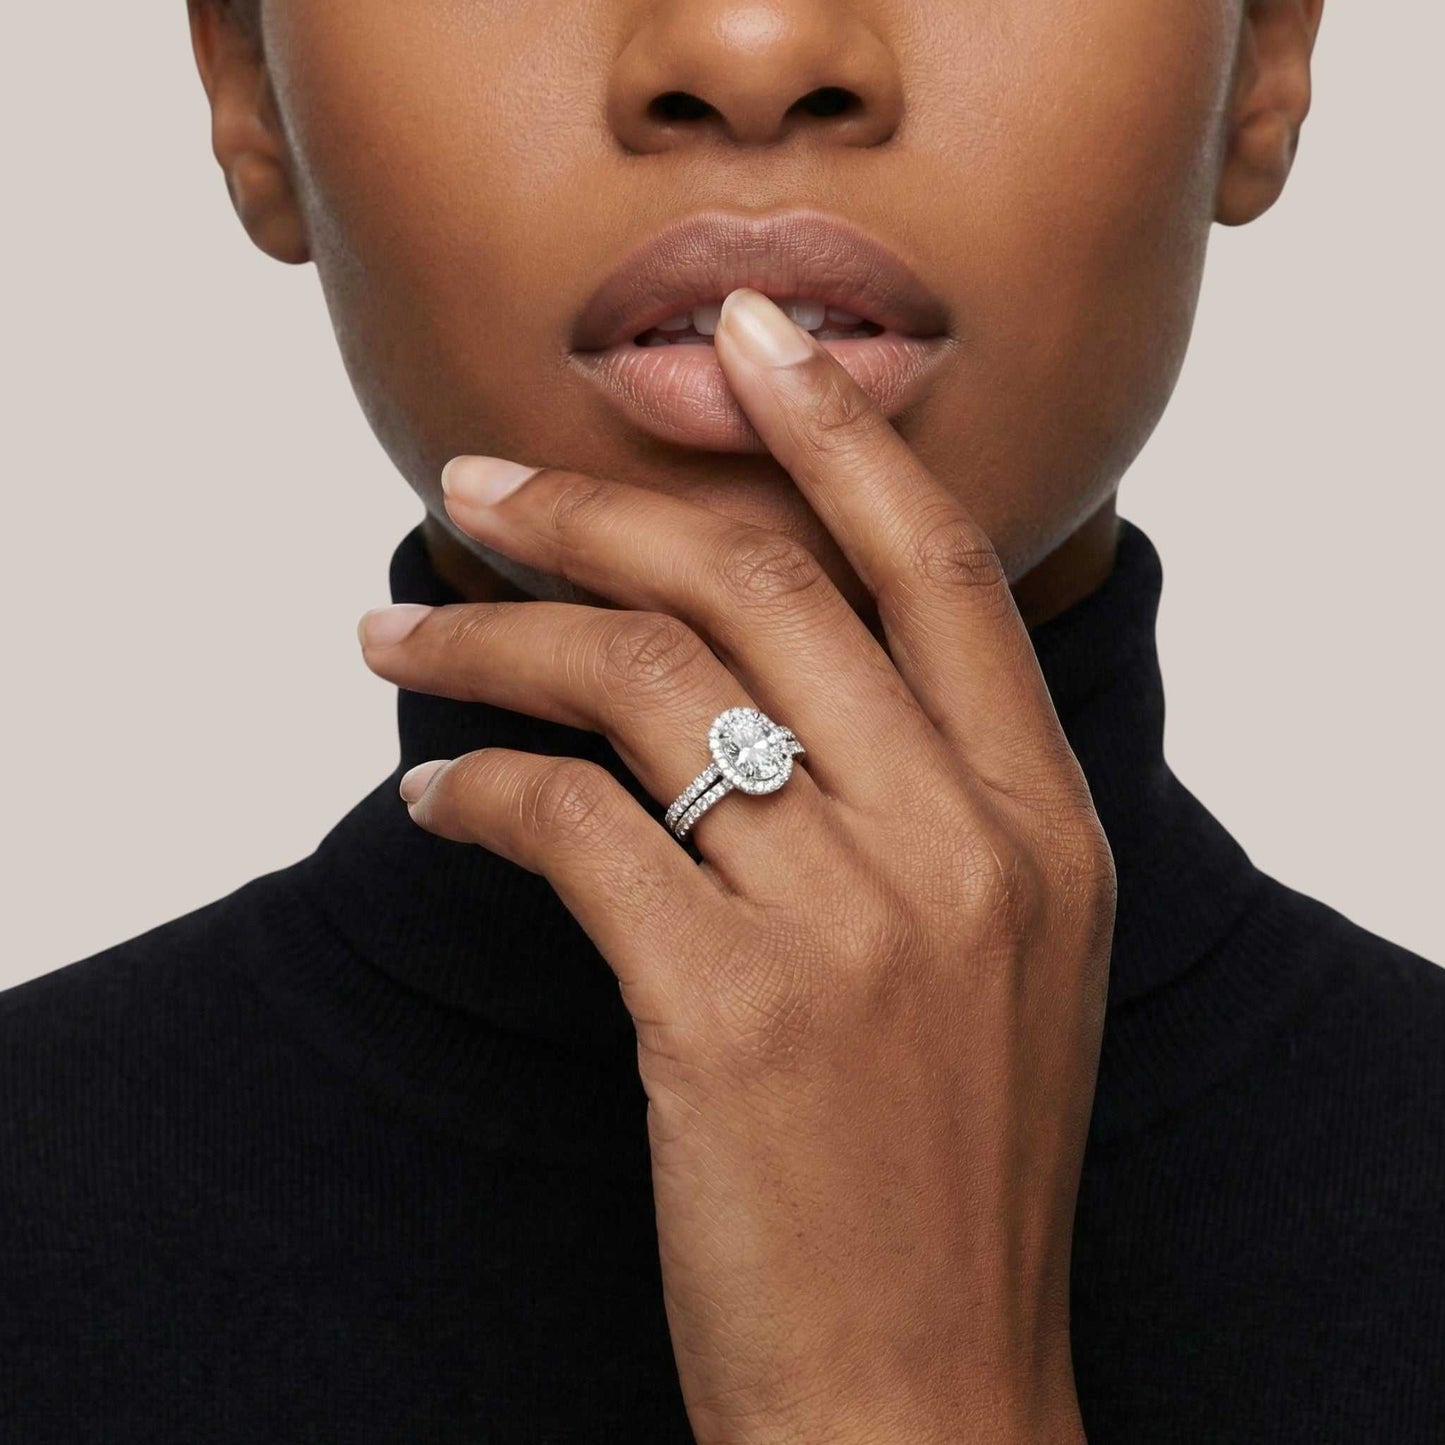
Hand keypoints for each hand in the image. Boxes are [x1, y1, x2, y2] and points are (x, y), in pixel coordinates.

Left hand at [357, 289, 1112, 1443]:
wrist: (923, 1388)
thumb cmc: (943, 1169)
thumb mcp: (994, 958)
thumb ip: (920, 802)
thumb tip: (764, 672)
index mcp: (1042, 824)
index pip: (936, 566)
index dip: (838, 428)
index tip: (746, 332)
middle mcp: (965, 847)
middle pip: (759, 588)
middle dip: (596, 509)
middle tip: (474, 489)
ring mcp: (855, 925)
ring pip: (644, 685)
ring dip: (493, 644)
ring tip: (397, 637)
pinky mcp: (728, 1010)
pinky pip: (572, 827)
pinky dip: (477, 791)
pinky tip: (429, 800)